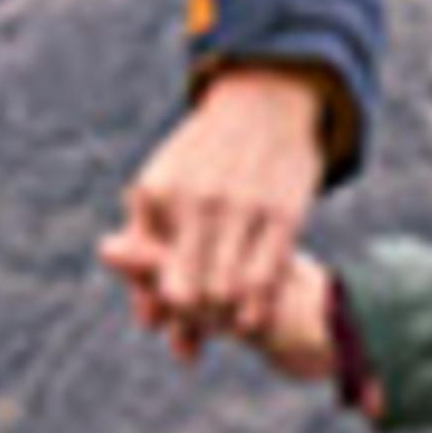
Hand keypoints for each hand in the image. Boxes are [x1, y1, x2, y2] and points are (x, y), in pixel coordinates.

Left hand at [101, 63, 328, 361]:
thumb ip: (147, 257)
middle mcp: (198, 201)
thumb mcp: (162, 191)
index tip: (177, 320)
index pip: (154, 275)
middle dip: (194, 321)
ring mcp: (243, 207)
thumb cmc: (203, 158)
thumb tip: (148, 326)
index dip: (165, 308)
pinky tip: (255, 317)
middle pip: (189, 293)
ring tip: (231, 324)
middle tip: (205, 327)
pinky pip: (269, 277)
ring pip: (229, 292)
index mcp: (159, 194)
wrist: (263, 105)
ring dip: (227, 320)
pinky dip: (259, 308)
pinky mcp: (284, 214)